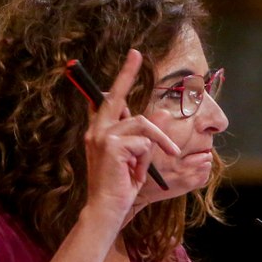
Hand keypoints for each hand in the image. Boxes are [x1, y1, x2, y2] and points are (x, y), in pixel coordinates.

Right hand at [83, 49, 180, 221]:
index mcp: (99, 132)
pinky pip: (144, 141)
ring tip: (161, 159)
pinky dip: (147, 157)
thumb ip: (146, 137)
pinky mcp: (111, 144)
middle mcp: (97, 130)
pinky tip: (136, 172)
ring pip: (142, 124)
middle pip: (116, 96)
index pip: (108, 101)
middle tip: (135, 53)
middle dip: (126, 73)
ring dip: (158, 141)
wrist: (106, 209)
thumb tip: (164, 114)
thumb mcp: (137, 159)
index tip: (131, 58)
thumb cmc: (120, 187)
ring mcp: (102, 136)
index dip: (121, 79)